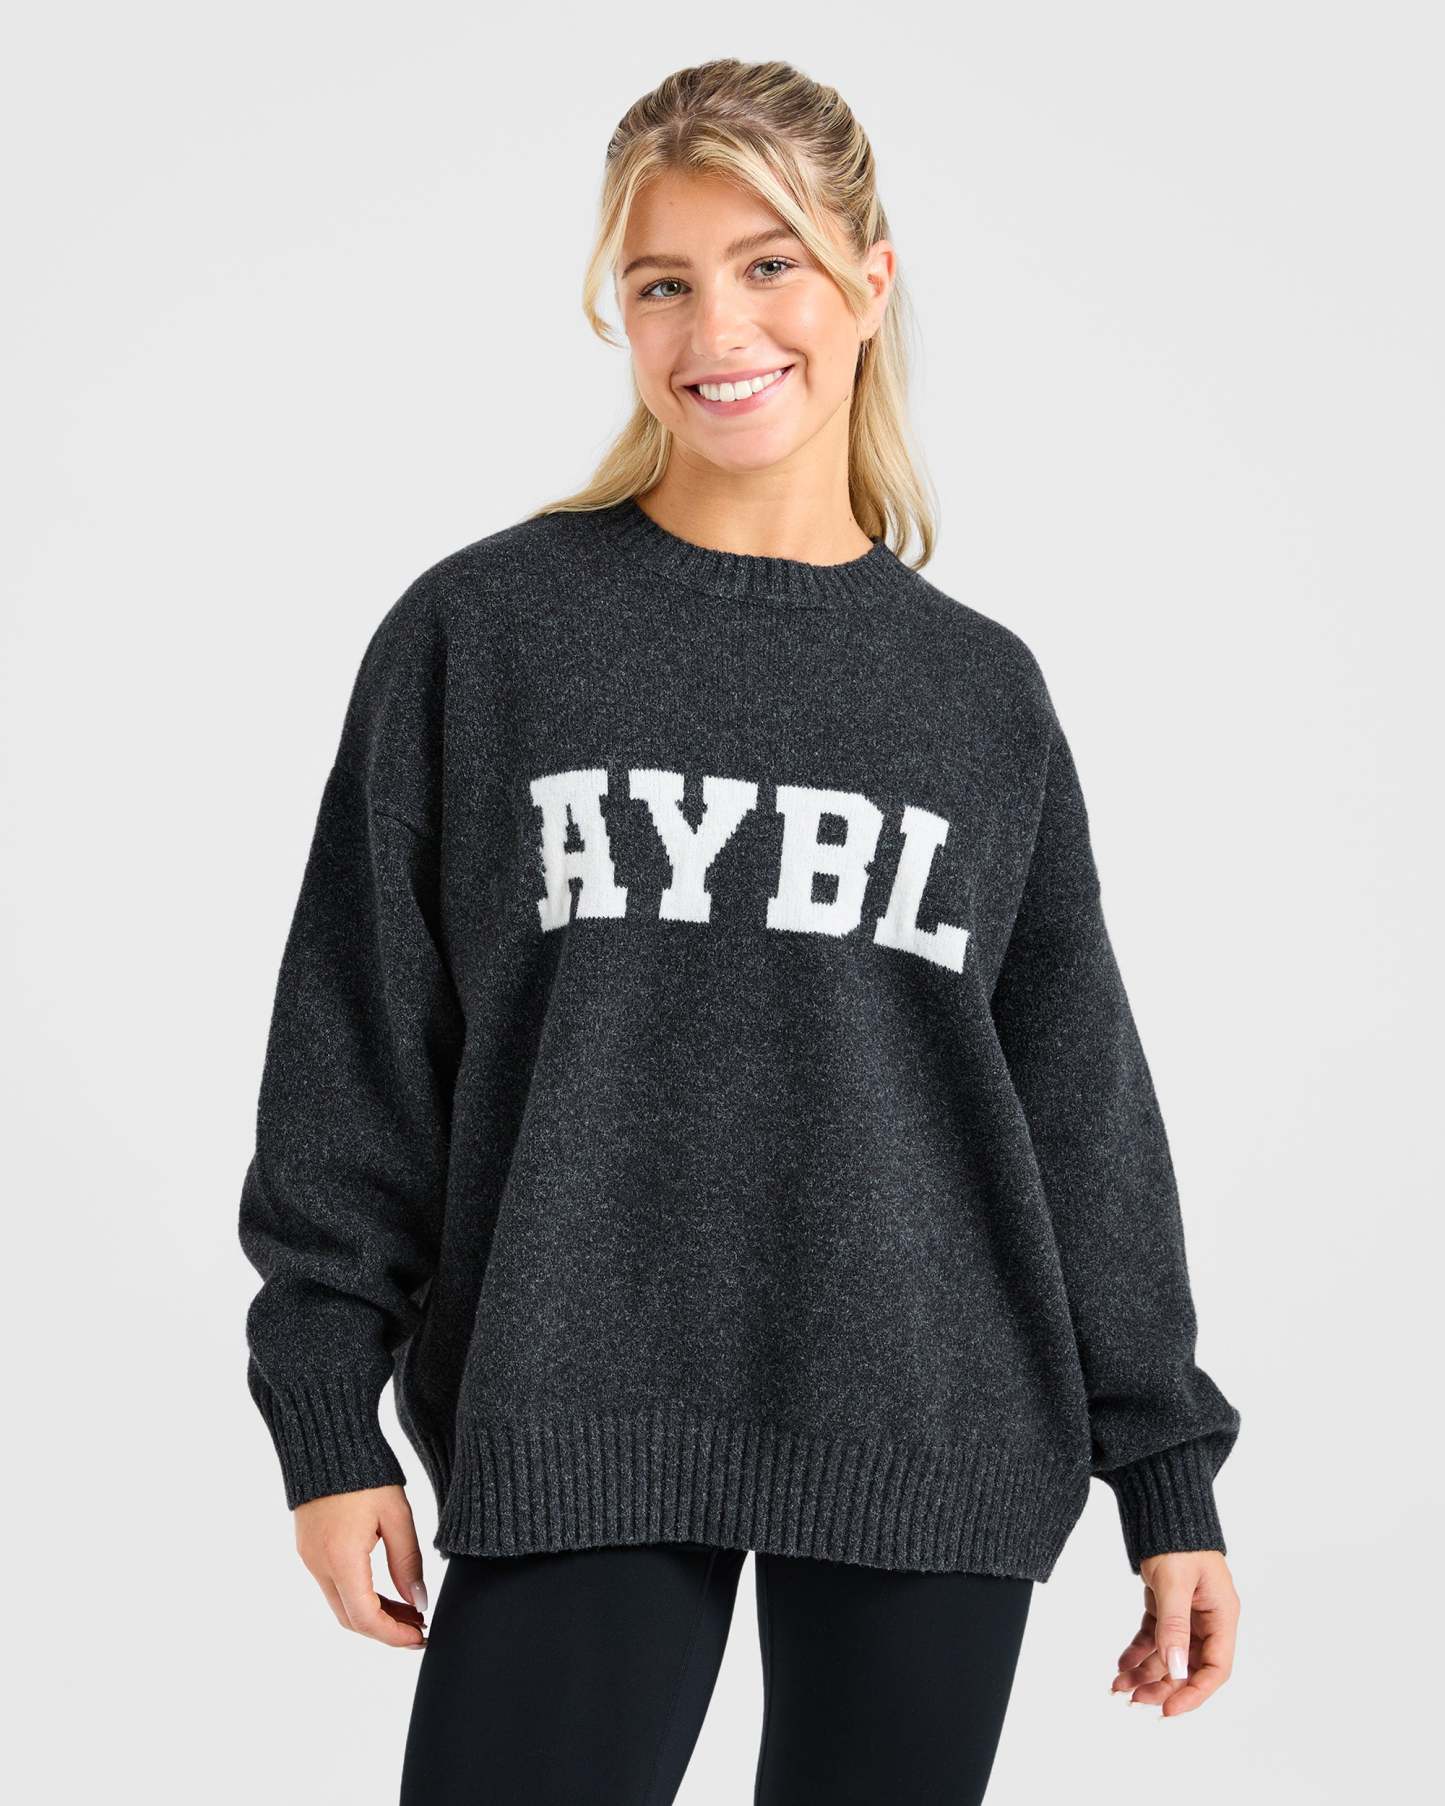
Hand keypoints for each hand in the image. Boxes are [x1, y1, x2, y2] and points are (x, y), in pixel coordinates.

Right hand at [293, 1484, 428, 1648]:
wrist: (326, 1437)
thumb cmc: (367, 1471)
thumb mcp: (397, 1515)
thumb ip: (407, 1562)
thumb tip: (418, 1602)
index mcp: (341, 1558)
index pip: (365, 1618)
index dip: (394, 1635)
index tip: (421, 1637)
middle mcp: (318, 1564)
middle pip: (350, 1618)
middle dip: (386, 1630)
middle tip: (419, 1628)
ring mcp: (309, 1557)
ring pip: (340, 1603)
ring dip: (373, 1613)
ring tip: (409, 1610)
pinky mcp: (308, 1547)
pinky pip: (333, 1584)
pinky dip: (359, 1595)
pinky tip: (385, 1589)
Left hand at [1109, 1550, 1237, 1714]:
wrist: (1162, 1506)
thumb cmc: (1177, 1539)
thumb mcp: (1175, 1582)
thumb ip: (1175, 1625)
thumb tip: (1176, 1668)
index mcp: (1222, 1615)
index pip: (1215, 1668)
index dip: (1193, 1692)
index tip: (1168, 1710)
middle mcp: (1207, 1618)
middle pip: (1189, 1666)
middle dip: (1162, 1686)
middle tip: (1135, 1700)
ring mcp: (1187, 1614)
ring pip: (1168, 1655)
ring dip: (1146, 1672)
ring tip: (1119, 1686)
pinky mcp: (1167, 1606)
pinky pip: (1154, 1637)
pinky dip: (1138, 1651)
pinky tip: (1122, 1664)